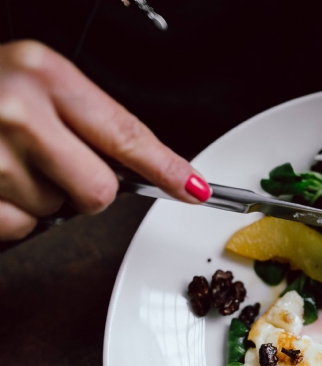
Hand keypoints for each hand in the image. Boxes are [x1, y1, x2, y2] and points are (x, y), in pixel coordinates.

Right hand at [0, 40, 211, 240]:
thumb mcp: (33, 83)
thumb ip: (87, 122)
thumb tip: (154, 171)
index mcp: (42, 73)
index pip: (126, 134)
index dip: (167, 169)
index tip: (196, 190)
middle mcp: (17, 111)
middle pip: (98, 191)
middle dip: (83, 189)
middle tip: (49, 164)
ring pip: (56, 212)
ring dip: (38, 199)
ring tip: (4, 165)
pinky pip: (20, 229)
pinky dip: (10, 217)